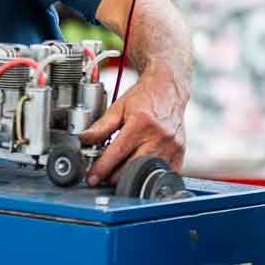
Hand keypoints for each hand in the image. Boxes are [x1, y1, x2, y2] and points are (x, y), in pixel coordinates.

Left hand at [79, 68, 187, 185]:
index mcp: (141, 123)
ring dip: (131, 177)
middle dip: (114, 176)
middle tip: (104, 176)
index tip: (92, 177)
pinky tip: (141, 169)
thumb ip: (101, 126)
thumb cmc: (144, 96)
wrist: (168, 87)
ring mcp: (172, 145)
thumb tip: (85, 139)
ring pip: (147, 173)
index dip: (102, 168)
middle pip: (132, 168)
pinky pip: (164, 172)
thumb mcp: (119, 107)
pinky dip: (151, 175)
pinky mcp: (180, 151)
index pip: (117, 153)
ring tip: (120, 172)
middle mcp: (159, 135)